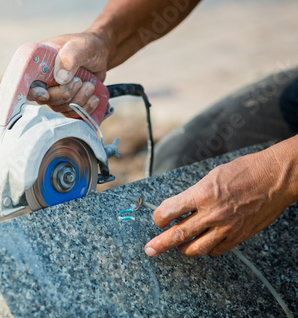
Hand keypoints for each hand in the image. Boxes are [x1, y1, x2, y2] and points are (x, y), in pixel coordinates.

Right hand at [27, 31, 109, 116]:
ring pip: (59, 108)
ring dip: (78, 100)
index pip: (27, 82)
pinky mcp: (66, 101)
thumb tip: (60, 78)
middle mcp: (43, 80)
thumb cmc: (88, 46)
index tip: (46, 93)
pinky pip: (71, 113)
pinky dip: (84, 109)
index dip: (33, 91)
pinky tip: (94, 98)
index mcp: (39, 64)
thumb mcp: (81, 46)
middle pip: (45, 99)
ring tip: (90, 85)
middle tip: (80, 81)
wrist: (100, 54)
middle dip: (64, 94)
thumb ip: (70, 58)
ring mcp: (54, 92)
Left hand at [144, 149, 291, 256]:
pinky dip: (207, 249)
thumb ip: (194, 195)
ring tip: (178, 246)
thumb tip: (179, 208)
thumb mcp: (210, 177)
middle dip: (160, 244)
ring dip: (183, 249)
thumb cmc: (243, 172)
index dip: (159, 217)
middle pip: (178, 234)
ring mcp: (225, 228)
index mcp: (201, 194)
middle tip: (150, 249)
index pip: (169, 211)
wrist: (274, 179)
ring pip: (196, 249)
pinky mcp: (238, 237)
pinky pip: (216, 251)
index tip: (158, 220)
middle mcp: (211, 213)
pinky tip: (204, 243)